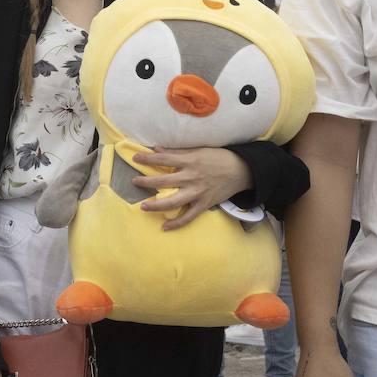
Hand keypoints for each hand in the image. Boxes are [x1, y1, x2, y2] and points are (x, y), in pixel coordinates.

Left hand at [130, 147, 253, 230]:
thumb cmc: (219, 157)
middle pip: (163, 181)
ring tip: (143, 206)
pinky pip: (188, 217)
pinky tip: (164, 226)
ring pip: (173, 201)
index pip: (163, 159)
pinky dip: (176, 223)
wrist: (241, 170)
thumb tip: (157, 149)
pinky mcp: (204, 204)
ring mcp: (197, 193)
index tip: (135, 158)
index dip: (148, 158)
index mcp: (190, 161)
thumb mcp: (199, 150)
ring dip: (156, 204)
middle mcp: (191, 177)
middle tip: (134, 181)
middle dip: (146, 181)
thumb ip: (178, 152)